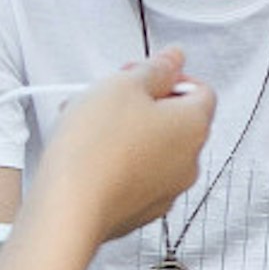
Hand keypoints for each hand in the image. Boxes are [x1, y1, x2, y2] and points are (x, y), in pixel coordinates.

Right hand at [24, 50, 211, 243]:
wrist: (68, 210)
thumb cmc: (95, 149)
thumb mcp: (122, 86)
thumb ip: (155, 68)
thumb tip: (173, 59)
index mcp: (194, 126)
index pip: (200, 90)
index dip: (167, 76)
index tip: (139, 75)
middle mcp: (189, 161)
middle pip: (173, 119)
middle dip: (139, 103)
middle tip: (107, 98)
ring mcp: (167, 190)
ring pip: (151, 148)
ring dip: (123, 131)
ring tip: (85, 125)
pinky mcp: (141, 210)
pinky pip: (135, 175)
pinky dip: (116, 161)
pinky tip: (85, 155)